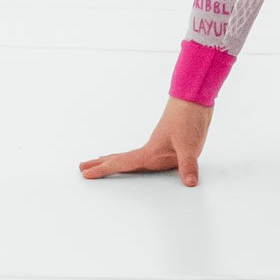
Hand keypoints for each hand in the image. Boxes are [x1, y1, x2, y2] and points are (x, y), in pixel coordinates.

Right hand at [79, 97, 213, 186]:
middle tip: (82, 167)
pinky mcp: (169, 143)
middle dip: (102, 164)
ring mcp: (159, 145)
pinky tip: (141, 160)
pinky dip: (138, 159)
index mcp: (149, 153)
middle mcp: (151, 150)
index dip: (103, 169)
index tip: (84, 173)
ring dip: (118, 161)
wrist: (196, 96)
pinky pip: (147, 155)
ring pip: (133, 157)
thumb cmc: (189, 118)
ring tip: (103, 161)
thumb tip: (189, 183)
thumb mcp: (189, 145)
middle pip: (121, 159)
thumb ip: (188, 165)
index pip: (121, 164)